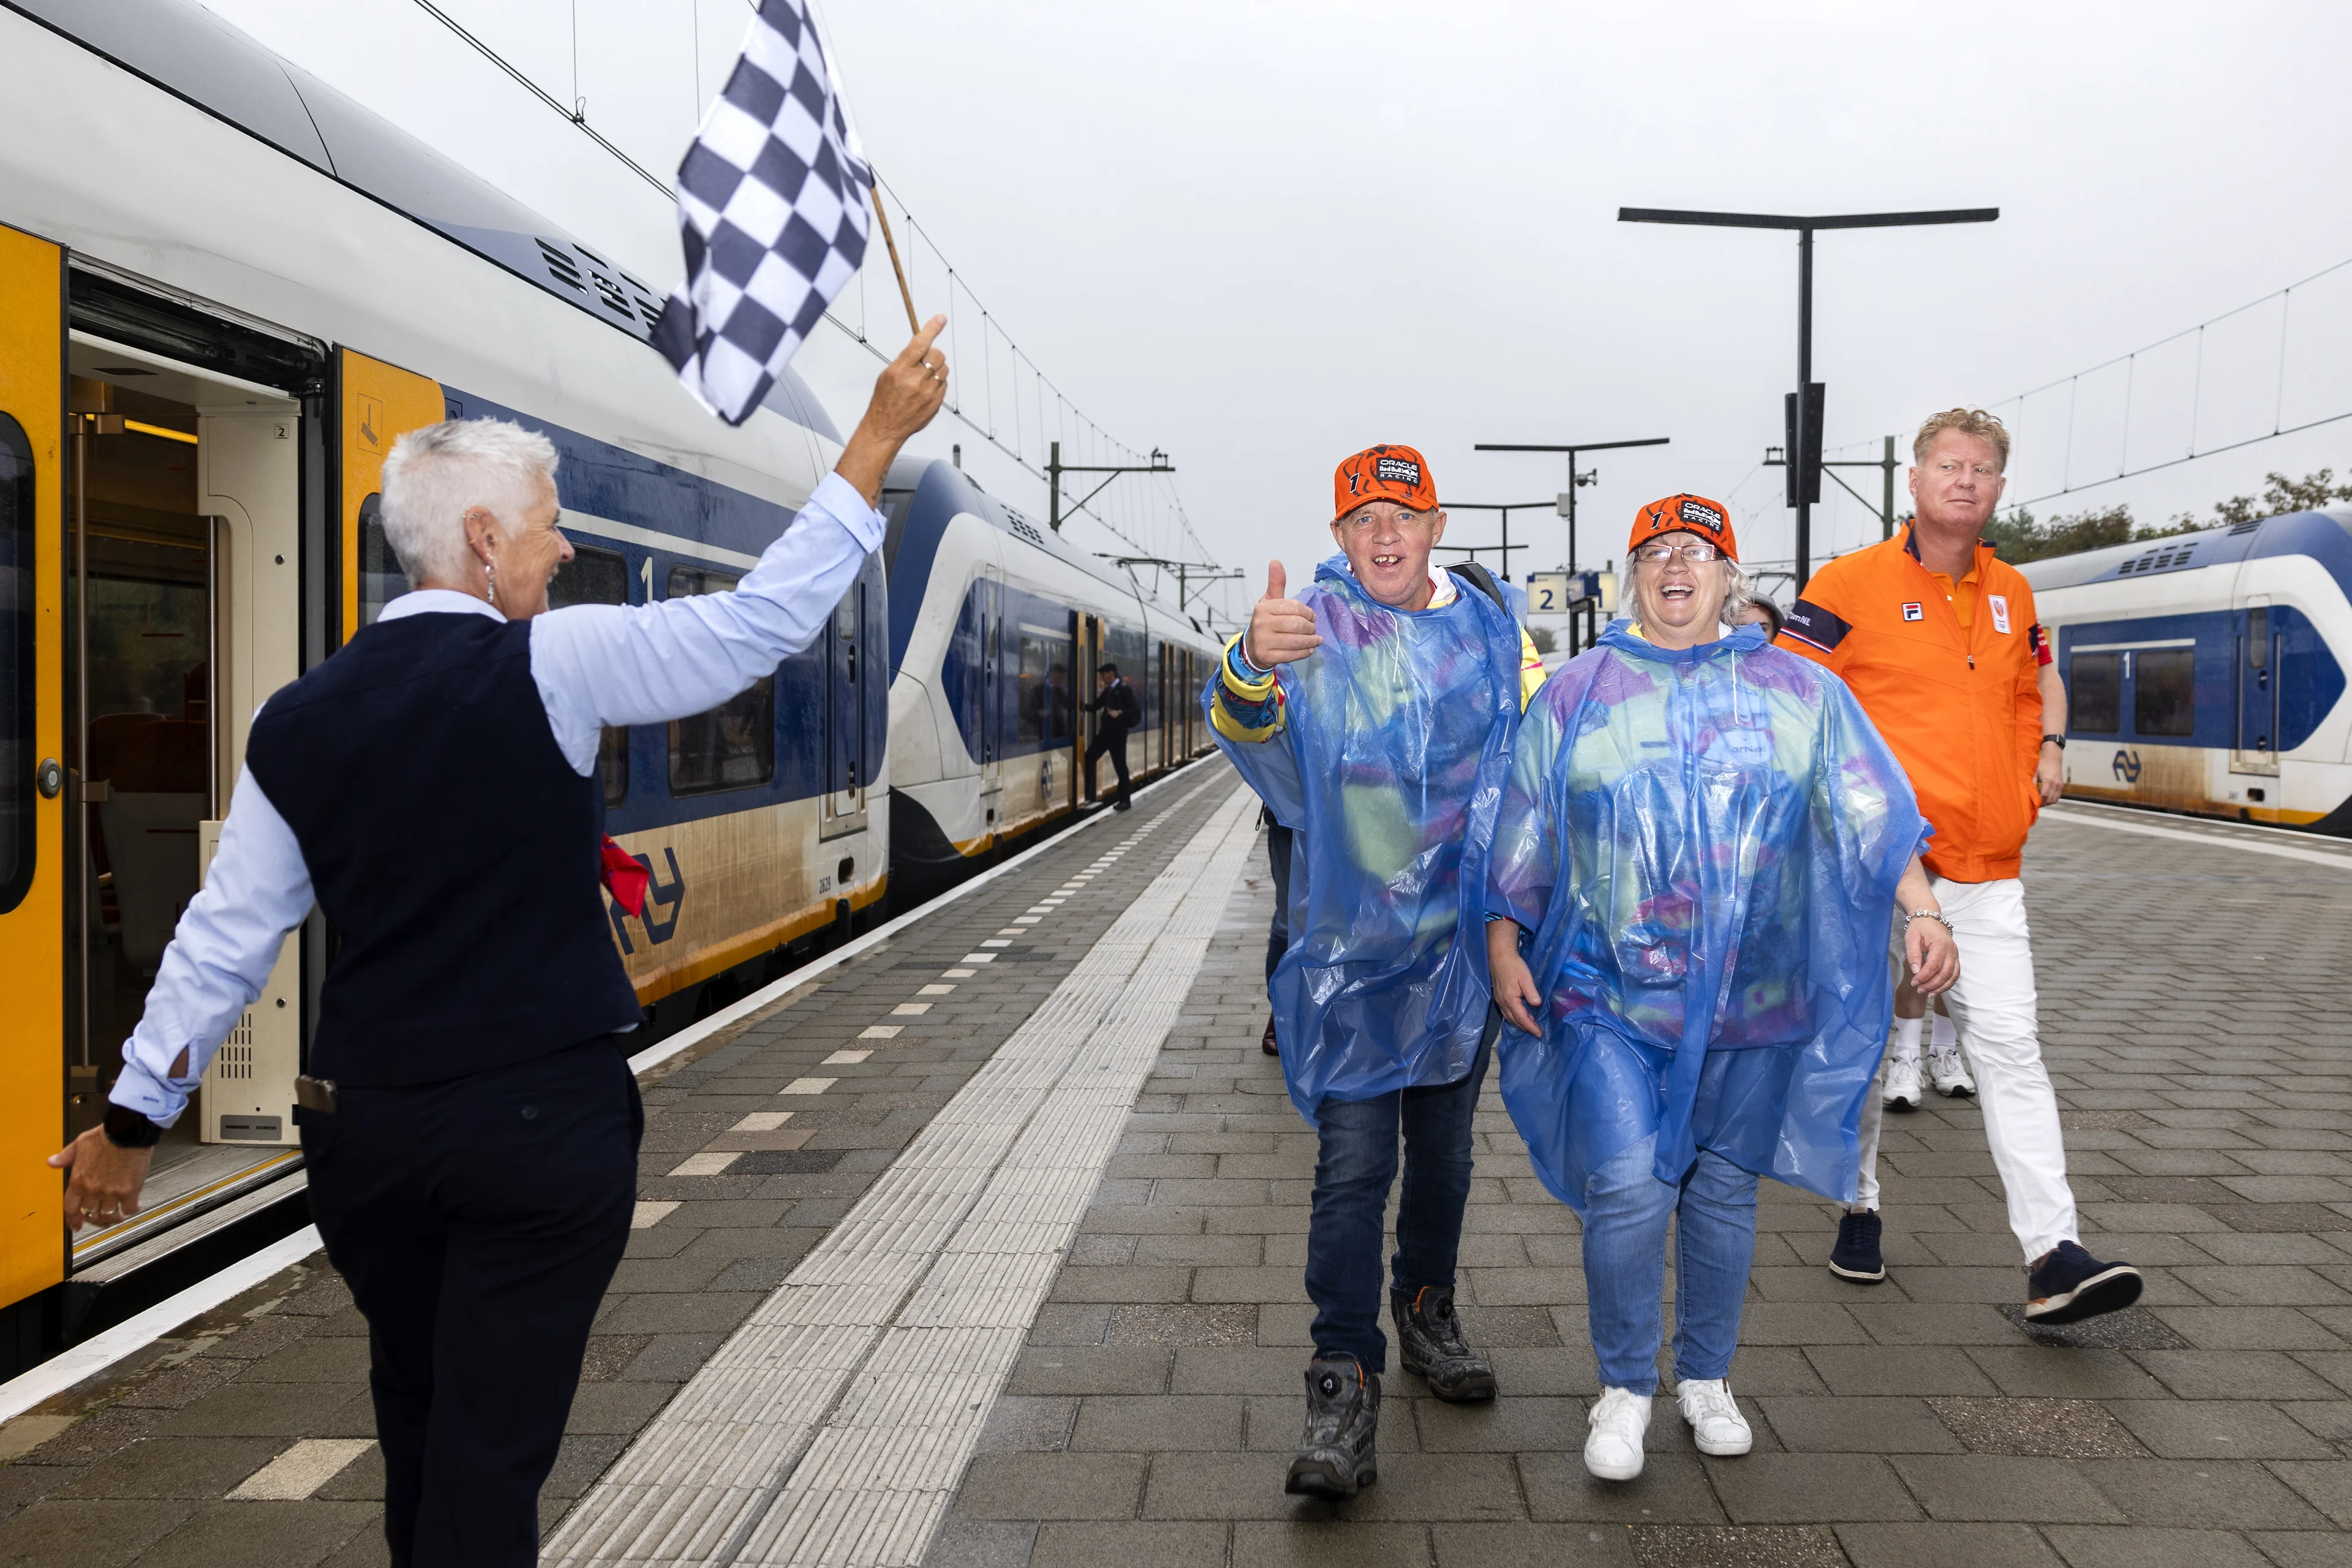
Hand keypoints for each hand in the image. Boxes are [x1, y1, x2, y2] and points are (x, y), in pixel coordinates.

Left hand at [50, 1125, 153, 1233]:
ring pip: (109, 1215)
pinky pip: (128, 1208)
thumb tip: (52, 1161)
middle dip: (95, 1218)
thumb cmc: (105, 1136)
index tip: (77, 1224)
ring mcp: (111, 1192)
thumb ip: (66, 1156)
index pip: (71, 1208)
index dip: (73, 1219)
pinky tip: (133, 1205)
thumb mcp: (80, 1144)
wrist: (127, 1132)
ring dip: (113, 1217)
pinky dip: (130, 1209)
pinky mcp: (129, 1191)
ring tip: (118, 1215)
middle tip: (101, 1218)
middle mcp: (93, 1190)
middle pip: (90, 1214)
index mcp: (78, 1181)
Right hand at [834, 315, 949, 503]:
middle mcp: (916, 380)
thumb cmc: (884, 400)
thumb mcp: (888, 374)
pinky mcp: (936, 403)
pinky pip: (944, 384)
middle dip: (933, 355)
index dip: (932, 328)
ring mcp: (928, 393)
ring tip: (923, 378)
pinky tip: (925, 391)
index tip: (941, 318)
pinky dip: (937, 384)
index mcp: (901, 370)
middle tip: (924, 361)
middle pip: (938, 355)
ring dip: (936, 369)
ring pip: (943, 369)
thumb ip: (906, 360)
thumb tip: (922, 347)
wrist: (886, 427)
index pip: (920, 343)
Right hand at [1244, 561, 1319, 668]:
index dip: (1307, 612)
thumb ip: (1276, 583)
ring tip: (1316, 640)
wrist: (1252, 647)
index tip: (1312, 616)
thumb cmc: (1266, 622)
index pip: (1293, 607)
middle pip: (1296, 624)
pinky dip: (1304, 652)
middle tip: (1314, 629)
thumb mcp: (1270, 601)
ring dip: (1311, 641)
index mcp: (1264, 608)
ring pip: (1296, 640)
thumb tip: (1276, 561)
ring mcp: (1263, 641)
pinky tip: (1308, 649)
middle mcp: (1261, 624)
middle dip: (1310, 627)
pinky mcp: (1267, 656)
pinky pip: (1292, 655)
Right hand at [1487, 919, 1541, 1033]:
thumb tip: (1537, 1005)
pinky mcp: (1498, 997)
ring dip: (1520, 1024)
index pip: (1522, 1019)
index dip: (1531, 1027)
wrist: (1499, 956)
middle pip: (1514, 1021)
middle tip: (1537, 1032)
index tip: (1540, 1034)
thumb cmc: (1514, 966)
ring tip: (1530, 1026)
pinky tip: (1520, 1015)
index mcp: (1510, 1000)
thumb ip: (1531, 992)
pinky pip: (1506, 1013)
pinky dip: (1514, 1018)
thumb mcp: (1525, 978)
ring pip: (1509, 1018)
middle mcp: (1503, 1003)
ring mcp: (1499, 1000)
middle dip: (1526, 1028)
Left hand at [1904, 914, 1959, 995]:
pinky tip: (1938, 988)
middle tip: (1919, 990)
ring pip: (1952, 976)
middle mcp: (1951, 950)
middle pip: (1945, 973)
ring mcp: (1955, 954)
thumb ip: (1913, 954)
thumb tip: (1916, 971)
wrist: (1930, 918)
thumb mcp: (1911, 938)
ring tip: (1928, 993)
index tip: (1914, 983)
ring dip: (1941, 987)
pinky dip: (1948, 983)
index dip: (1924, 977)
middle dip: (1932, 985)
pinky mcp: (1955, 957)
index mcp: (1940, 944)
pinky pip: (1955, 973)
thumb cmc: (1920, 927)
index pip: (1934, 966)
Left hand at [2035, 746, 2062, 805]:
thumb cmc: (2042, 764)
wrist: (2053, 758)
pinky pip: (2058, 796)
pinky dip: (2052, 799)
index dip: (2039, 801)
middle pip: (2050, 799)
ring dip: (2048, 803)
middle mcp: (2056, 784)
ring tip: (2040, 802)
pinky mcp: (2062, 785)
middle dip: (2043, 804)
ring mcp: (2060, 785)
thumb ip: (2032, 783)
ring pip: (2055, 799)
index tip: (2033, 802)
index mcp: (2048, 780)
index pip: (2045, 795)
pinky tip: (2046, 799)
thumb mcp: (2035, 773)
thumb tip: (2028, 793)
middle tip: (2036, 804)